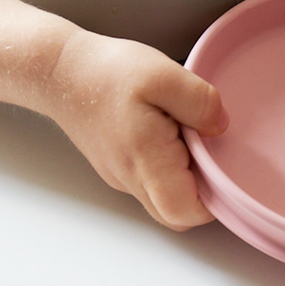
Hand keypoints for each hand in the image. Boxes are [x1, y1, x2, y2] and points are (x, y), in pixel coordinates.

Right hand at [45, 30, 227, 229]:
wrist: (59, 72)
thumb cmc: (108, 72)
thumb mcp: (163, 74)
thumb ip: (199, 102)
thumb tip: (221, 127)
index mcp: (145, 159)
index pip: (184, 210)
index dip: (214, 201)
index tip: (224, 168)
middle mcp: (131, 177)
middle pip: (176, 214)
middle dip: (205, 195)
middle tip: (213, 152)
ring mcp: (122, 176)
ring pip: (164, 199)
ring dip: (187, 180)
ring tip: (191, 135)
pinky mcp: (119, 167)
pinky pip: (152, 183)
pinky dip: (171, 169)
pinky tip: (173, 133)